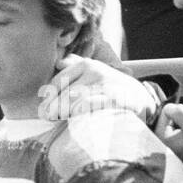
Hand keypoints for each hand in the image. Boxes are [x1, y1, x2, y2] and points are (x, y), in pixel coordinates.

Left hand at [38, 55, 154, 120]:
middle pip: (65, 92)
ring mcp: (104, 84)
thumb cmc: (110, 86)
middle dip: (53, 107)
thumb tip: (58, 62)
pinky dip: (79, 112)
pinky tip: (75, 119)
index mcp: (85, 64)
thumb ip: (76, 65)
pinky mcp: (113, 98)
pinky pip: (89, 104)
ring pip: (74, 99)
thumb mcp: (94, 72)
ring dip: (63, 111)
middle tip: (46, 117)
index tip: (44, 109)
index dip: (48, 96)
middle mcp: (94, 71)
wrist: (139, 97)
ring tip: (56, 119)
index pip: (59, 81)